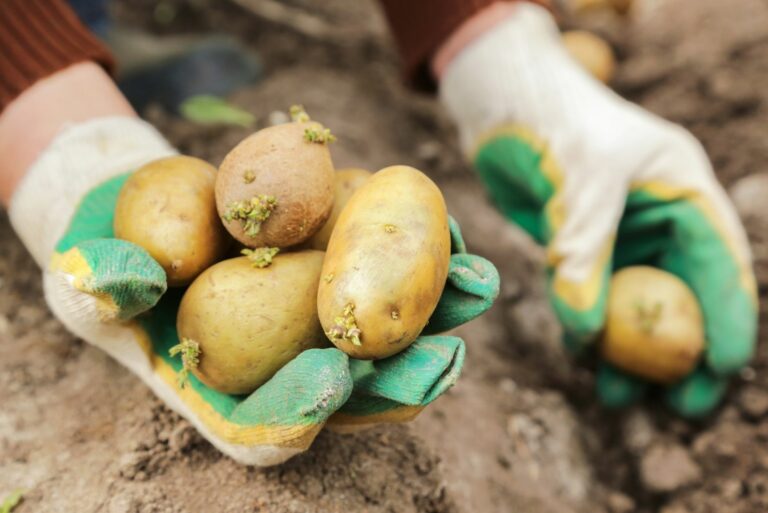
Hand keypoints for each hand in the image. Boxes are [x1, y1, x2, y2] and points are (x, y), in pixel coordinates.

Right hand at [9, 116, 499, 463]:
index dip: (299, 410)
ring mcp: (315, 322)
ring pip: (383, 339)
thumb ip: (103, 286)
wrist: (148, 209)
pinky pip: (383, 277)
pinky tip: (457, 239)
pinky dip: (423, 263)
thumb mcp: (89, 273)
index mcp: (224, 391)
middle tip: (442, 358)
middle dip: (398, 379)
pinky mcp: (337, 273)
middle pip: (348, 393)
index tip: (332, 380)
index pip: (265, 425)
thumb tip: (133, 284)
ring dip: (435, 318)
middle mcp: (281, 365)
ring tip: (476, 289)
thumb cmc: (114, 257)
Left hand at [438, 3, 755, 416]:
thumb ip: (585, 256)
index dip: (727, 321)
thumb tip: (586, 334)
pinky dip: (588, 324)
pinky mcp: (578, 240)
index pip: (722, 265)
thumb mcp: (581, 183)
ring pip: (633, 301)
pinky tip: (581, 353)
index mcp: (686, 191)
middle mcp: (659, 215)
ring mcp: (619, 230)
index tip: (719, 373)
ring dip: (628, 348)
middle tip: (679, 407)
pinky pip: (590, 292)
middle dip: (680, 351)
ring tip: (619, 394)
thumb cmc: (553, 121)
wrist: (503, 100)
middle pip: (683, 294)